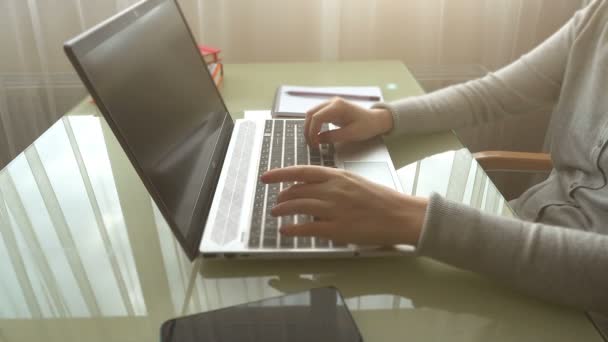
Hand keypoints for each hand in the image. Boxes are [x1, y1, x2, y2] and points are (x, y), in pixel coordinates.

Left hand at [261, 166, 427, 245]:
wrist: (399, 214)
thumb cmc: (381, 199)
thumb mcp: (355, 182)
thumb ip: (334, 184)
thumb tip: (316, 193)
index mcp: (337, 176)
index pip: (302, 171)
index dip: (280, 174)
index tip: (266, 177)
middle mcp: (332, 189)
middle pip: (297, 190)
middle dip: (283, 196)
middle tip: (276, 201)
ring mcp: (333, 209)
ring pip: (299, 207)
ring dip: (283, 210)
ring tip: (275, 213)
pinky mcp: (336, 228)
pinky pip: (308, 228)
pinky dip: (293, 229)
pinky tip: (286, 230)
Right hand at [304, 98, 392, 147]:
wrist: (376, 120)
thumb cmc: (366, 126)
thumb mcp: (350, 134)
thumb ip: (332, 137)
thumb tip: (317, 140)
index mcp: (338, 106)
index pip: (316, 117)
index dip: (312, 132)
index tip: (314, 144)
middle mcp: (332, 102)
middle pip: (311, 113)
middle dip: (308, 129)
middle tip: (310, 144)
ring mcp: (331, 104)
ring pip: (311, 113)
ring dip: (309, 127)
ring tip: (312, 141)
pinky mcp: (331, 108)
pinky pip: (317, 115)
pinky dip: (313, 124)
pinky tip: (316, 135)